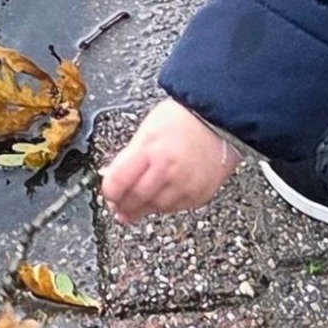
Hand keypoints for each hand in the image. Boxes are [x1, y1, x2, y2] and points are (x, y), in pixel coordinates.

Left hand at [100, 97, 240, 222]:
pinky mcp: (200, 194)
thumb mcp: (147, 129)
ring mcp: (185, 184)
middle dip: (122, 205)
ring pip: (154, 208)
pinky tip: (159, 199)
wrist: (219, 119)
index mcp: (149, 149)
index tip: (108, 193)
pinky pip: (174, 209)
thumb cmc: (181, 119)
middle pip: (135, 199)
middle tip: (118, 206)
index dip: (109, 191)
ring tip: (136, 205)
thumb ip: (130, 156)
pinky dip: (164, 206)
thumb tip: (113, 178)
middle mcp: (167, 170)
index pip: (118, 182)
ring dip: (142, 208)